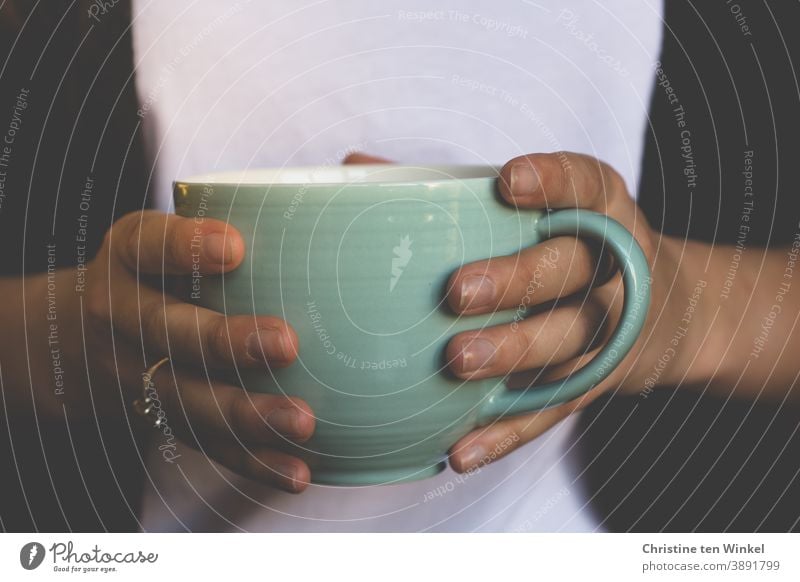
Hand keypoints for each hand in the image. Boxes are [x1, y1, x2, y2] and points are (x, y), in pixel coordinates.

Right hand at [82, 211, 313, 491]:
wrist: (83, 332)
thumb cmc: (160, 267)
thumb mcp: (172, 228)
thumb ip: (240, 209)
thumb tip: (356, 169)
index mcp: (130, 255)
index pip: (149, 244)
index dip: (186, 246)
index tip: (234, 246)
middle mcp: (126, 314)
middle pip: (170, 333)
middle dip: (226, 342)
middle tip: (285, 343)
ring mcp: (139, 374)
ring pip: (190, 400)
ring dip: (248, 414)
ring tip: (304, 421)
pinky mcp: (164, 417)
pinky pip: (207, 446)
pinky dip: (253, 462)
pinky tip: (297, 472)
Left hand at [444, 152, 670, 471]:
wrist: (662, 314)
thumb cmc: (566, 245)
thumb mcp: (540, 207)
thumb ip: (453, 190)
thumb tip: (353, 169)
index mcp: (599, 208)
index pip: (584, 183)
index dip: (552, 181)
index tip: (508, 181)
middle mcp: (612, 267)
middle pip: (571, 270)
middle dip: (517, 281)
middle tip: (458, 292)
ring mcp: (608, 330)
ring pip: (565, 342)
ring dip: (512, 353)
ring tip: (457, 360)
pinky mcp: (593, 384)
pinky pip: (551, 411)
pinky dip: (506, 433)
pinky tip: (461, 449)